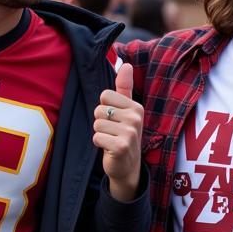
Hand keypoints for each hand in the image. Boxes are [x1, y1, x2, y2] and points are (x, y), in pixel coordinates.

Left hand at [93, 62, 142, 202]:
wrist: (128, 166)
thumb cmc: (123, 136)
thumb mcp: (126, 111)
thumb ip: (124, 88)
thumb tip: (126, 64)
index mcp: (136, 107)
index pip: (105, 95)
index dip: (104, 109)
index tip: (114, 120)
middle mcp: (136, 118)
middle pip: (99, 110)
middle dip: (100, 122)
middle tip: (112, 132)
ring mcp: (130, 132)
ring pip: (96, 124)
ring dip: (100, 134)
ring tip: (111, 140)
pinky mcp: (122, 146)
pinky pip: (96, 137)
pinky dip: (99, 144)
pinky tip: (110, 149)